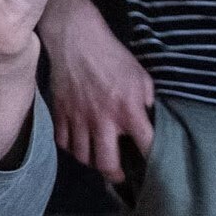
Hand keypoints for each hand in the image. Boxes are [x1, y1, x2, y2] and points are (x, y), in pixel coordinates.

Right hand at [44, 1, 153, 182]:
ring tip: (98, 159)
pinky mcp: (60, 112)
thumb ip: (146, 102)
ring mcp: (78, 118)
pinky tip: (79, 143)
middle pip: (107, 163)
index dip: (154, 161)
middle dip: (116, 175)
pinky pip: (63, 142)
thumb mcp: (141, 77)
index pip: (146, 146)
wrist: (76, 39)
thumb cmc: (112, 56)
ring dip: (92, 162)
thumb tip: (148, 119)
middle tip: (120, 176)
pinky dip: (71, 147)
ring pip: (82, 156)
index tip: (155, 166)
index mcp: (128, 110)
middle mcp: (102, 120)